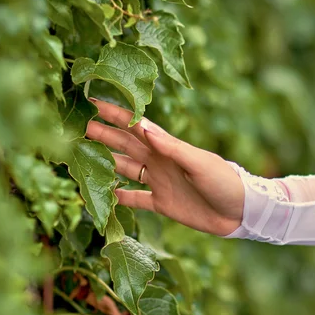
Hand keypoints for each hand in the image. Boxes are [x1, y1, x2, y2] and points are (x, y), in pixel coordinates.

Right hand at [85, 98, 244, 235]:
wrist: (239, 211)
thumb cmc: (223, 180)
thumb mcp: (198, 161)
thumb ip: (171, 147)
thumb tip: (143, 126)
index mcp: (166, 146)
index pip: (134, 125)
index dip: (114, 113)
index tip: (91, 102)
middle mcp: (158, 160)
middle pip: (123, 144)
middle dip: (100, 134)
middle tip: (74, 127)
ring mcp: (158, 181)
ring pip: (124, 168)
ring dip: (104, 161)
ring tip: (80, 156)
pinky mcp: (161, 202)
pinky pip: (134, 198)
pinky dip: (119, 197)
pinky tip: (102, 195)